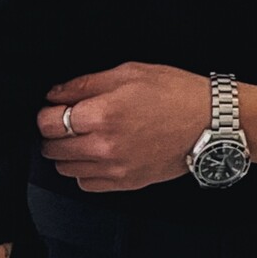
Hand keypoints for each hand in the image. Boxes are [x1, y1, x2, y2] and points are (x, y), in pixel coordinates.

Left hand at [37, 61, 210, 190]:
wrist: (210, 123)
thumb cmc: (176, 95)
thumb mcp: (128, 72)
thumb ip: (86, 84)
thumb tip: (56, 93)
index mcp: (102, 114)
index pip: (48, 122)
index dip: (45, 113)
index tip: (53, 108)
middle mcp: (104, 146)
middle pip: (52, 148)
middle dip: (52, 134)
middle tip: (65, 122)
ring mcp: (115, 168)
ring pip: (66, 169)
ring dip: (66, 154)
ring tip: (81, 139)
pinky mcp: (127, 182)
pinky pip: (87, 185)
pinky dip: (84, 172)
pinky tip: (96, 156)